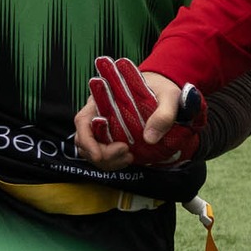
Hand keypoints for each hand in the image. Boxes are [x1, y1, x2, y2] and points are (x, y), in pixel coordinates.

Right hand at [77, 56, 204, 168]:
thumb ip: (163, 115)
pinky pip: (104, 154)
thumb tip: (149, 138)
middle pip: (85, 141)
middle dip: (102, 154)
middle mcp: (98, 114)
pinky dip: (114, 161)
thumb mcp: (168, 97)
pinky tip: (130, 157)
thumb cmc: (161, 88)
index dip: (86, 141)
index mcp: (103, 99)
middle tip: (126, 153)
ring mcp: (104, 127)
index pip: (83, 121)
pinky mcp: (112, 137)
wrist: (163, 90)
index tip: (99, 155)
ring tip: (129, 157)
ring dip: (108, 160)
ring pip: (93, 151)